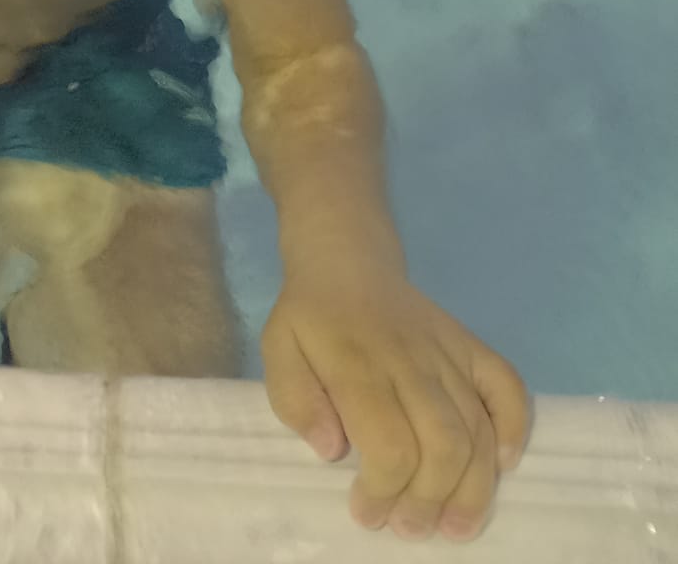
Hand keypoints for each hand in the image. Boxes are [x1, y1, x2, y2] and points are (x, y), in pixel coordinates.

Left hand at [262, 264, 528, 541]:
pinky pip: (507, 385)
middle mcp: (411, 360)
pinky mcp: (471, 346)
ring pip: (478, 428)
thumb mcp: (278, 350)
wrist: (347, 262)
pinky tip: (501, 466)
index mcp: (358, 363)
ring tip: (455, 526)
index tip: (368, 514)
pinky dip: (512, 427)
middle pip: (444, 444)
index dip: (385, 491)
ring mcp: (448, 352)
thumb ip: (296, 401)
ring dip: (473, 488)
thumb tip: (331, 449)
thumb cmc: (311, 318)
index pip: (389, 443)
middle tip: (410, 528)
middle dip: (432, 499)